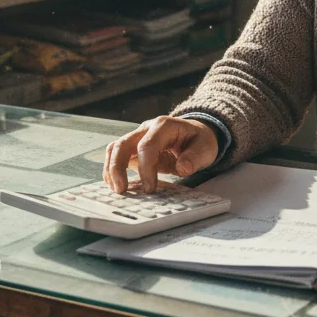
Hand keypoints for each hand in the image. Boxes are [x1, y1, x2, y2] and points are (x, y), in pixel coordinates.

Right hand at [103, 116, 219, 193]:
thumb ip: (195, 157)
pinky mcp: (133, 147)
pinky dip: (112, 169)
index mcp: (164, 126)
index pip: (147, 146)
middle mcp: (146, 128)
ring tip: (116, 190)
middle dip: (118, 167)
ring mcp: (138, 136)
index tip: (151, 188)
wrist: (195, 134)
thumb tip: (183, 167)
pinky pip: (116, 155)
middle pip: (123, 144)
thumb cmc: (199, 141)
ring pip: (115, 148)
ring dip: (111, 169)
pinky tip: (115, 184)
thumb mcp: (205, 148)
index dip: (146, 168)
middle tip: (121, 190)